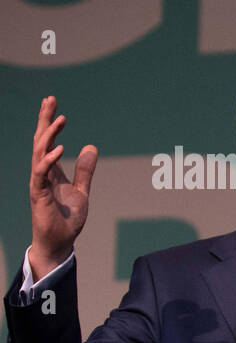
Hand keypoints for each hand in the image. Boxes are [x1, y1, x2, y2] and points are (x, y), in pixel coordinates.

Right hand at [29, 95, 96, 278]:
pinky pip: (41, 173)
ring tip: (59, 119)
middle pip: (41, 141)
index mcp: (52, 171)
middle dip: (45, 120)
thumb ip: (85, 170)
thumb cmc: (67, 218)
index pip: (49, 141)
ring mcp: (39, 182)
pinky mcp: (38, 194)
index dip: (50, 122)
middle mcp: (42, 173)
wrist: (60, 242)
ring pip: (39, 153)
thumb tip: (90, 147)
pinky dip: (49, 160)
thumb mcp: (82, 190)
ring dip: (49, 135)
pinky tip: (58, 148)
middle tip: (50, 100)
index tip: (53, 104)